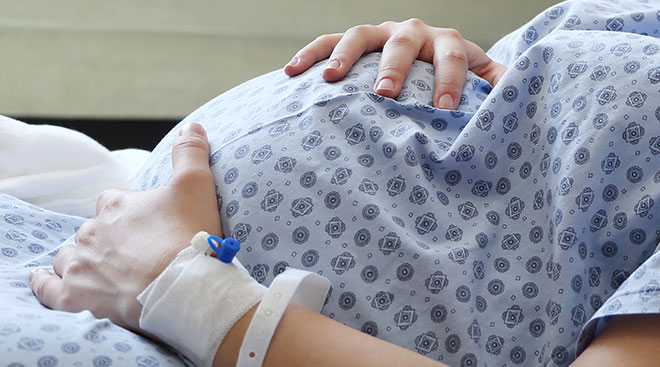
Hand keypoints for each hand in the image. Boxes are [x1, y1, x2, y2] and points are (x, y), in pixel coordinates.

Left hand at [29, 122, 220, 331]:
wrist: (183, 287)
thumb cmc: (189, 236)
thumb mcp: (197, 186)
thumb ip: (190, 153)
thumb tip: (191, 126)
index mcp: (116, 204)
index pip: (111, 201)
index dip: (126, 212)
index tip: (144, 225)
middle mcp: (92, 231)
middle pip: (91, 230)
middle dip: (107, 239)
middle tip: (135, 254)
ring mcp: (80, 264)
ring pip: (69, 256)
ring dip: (81, 260)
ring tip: (101, 270)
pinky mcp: (75, 296)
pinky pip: (49, 289)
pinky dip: (44, 284)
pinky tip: (43, 280)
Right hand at [284, 19, 506, 108]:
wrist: (426, 56)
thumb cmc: (451, 78)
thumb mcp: (479, 79)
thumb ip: (497, 86)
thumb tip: (524, 99)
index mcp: (447, 42)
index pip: (454, 56)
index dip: (451, 82)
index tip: (445, 112)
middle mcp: (413, 32)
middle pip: (404, 41)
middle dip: (394, 67)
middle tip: (385, 94)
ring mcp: (379, 33)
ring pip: (359, 35)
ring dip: (344, 56)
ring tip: (331, 79)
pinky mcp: (353, 41)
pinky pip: (326, 41)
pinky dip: (309, 55)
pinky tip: (290, 72)